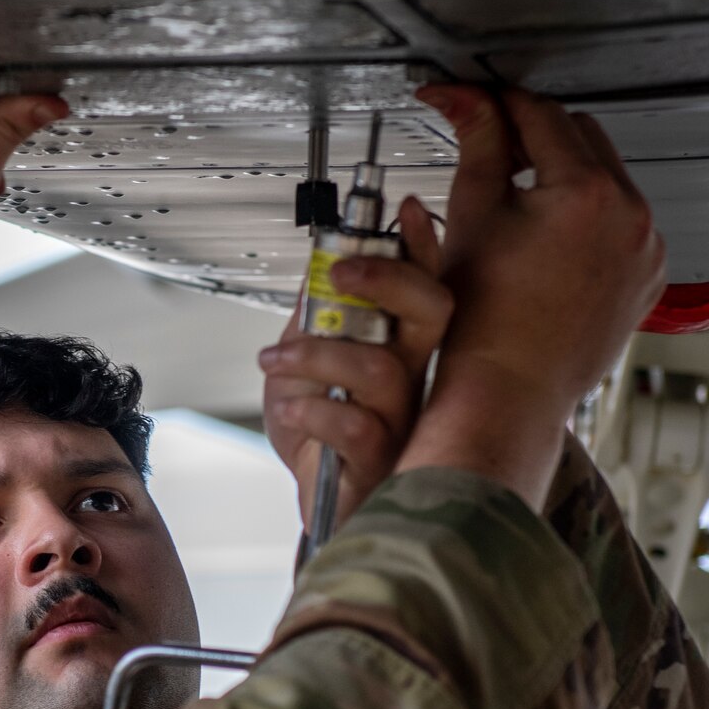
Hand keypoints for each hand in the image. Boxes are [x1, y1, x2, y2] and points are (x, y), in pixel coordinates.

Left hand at [260, 197, 451, 528]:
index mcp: (400, 344)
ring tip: (275, 361)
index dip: (422, 244)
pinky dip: (309, 408)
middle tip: (338, 275)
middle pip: (432, 310)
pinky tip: (288, 407)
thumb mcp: (305, 364)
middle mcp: (413, 375)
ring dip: (316, 354)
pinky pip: (353, 422)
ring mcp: (403, 417)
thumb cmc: (321, 435)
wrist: (318, 500)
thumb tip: (319, 268)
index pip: (427, 283)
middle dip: (386, 280)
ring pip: (380, 366)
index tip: (401, 208)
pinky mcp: (379, 457)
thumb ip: (316, 319)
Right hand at [402, 86, 665, 507]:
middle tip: (492, 153)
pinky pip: (621, 226)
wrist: (506, 390)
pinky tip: (547, 246)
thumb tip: (464, 100)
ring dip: (565, 179)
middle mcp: (630, 214)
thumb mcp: (469, 218)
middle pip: (581, 139)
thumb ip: (476, 146)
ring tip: (518, 208)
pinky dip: (587, 223)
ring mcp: (645, 248)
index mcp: (586, 192)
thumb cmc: (480, 322)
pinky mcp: (646, 276)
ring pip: (606, 182)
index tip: (474, 104)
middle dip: (537, 139)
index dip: (500, 106)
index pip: (541, 117)